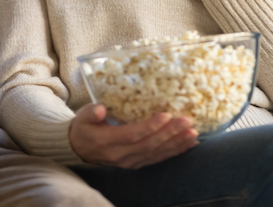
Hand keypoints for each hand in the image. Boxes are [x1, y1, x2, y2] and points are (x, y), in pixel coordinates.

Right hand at [68, 103, 197, 168]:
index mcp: (107, 142)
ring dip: (177, 144)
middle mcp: (121, 155)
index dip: (150, 127)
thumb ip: (90, 112)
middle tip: (187, 122)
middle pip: (149, 145)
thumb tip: (100, 109)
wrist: (80, 149)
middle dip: (170, 134)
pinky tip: (188, 144)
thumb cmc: (84, 128)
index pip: (132, 135)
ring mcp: (130, 162)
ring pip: (157, 154)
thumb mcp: (82, 117)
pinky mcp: (137, 164)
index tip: (166, 116)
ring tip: (193, 133)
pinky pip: (158, 159)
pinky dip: (175, 152)